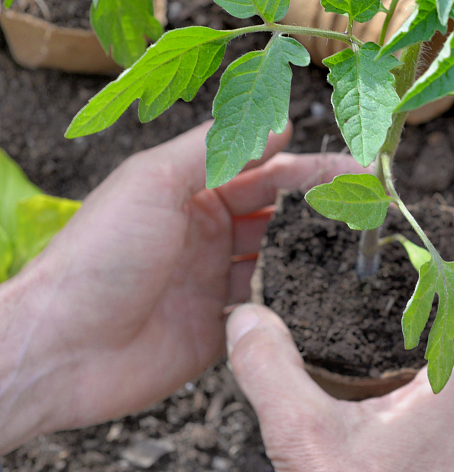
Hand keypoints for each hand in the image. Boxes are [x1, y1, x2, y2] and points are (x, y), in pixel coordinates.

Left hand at [0, 122, 358, 452]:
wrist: (60, 348)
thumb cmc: (100, 256)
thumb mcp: (155, 181)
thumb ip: (215, 150)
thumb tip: (279, 123)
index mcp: (190, 191)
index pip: (264, 170)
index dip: (311, 167)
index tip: (360, 167)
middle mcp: (206, 233)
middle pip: (279, 213)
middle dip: (324, 207)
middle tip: (375, 207)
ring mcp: (213, 283)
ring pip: (279, 261)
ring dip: (314, 255)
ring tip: (364, 250)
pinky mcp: (219, 331)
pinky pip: (267, 312)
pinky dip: (294, 303)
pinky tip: (328, 299)